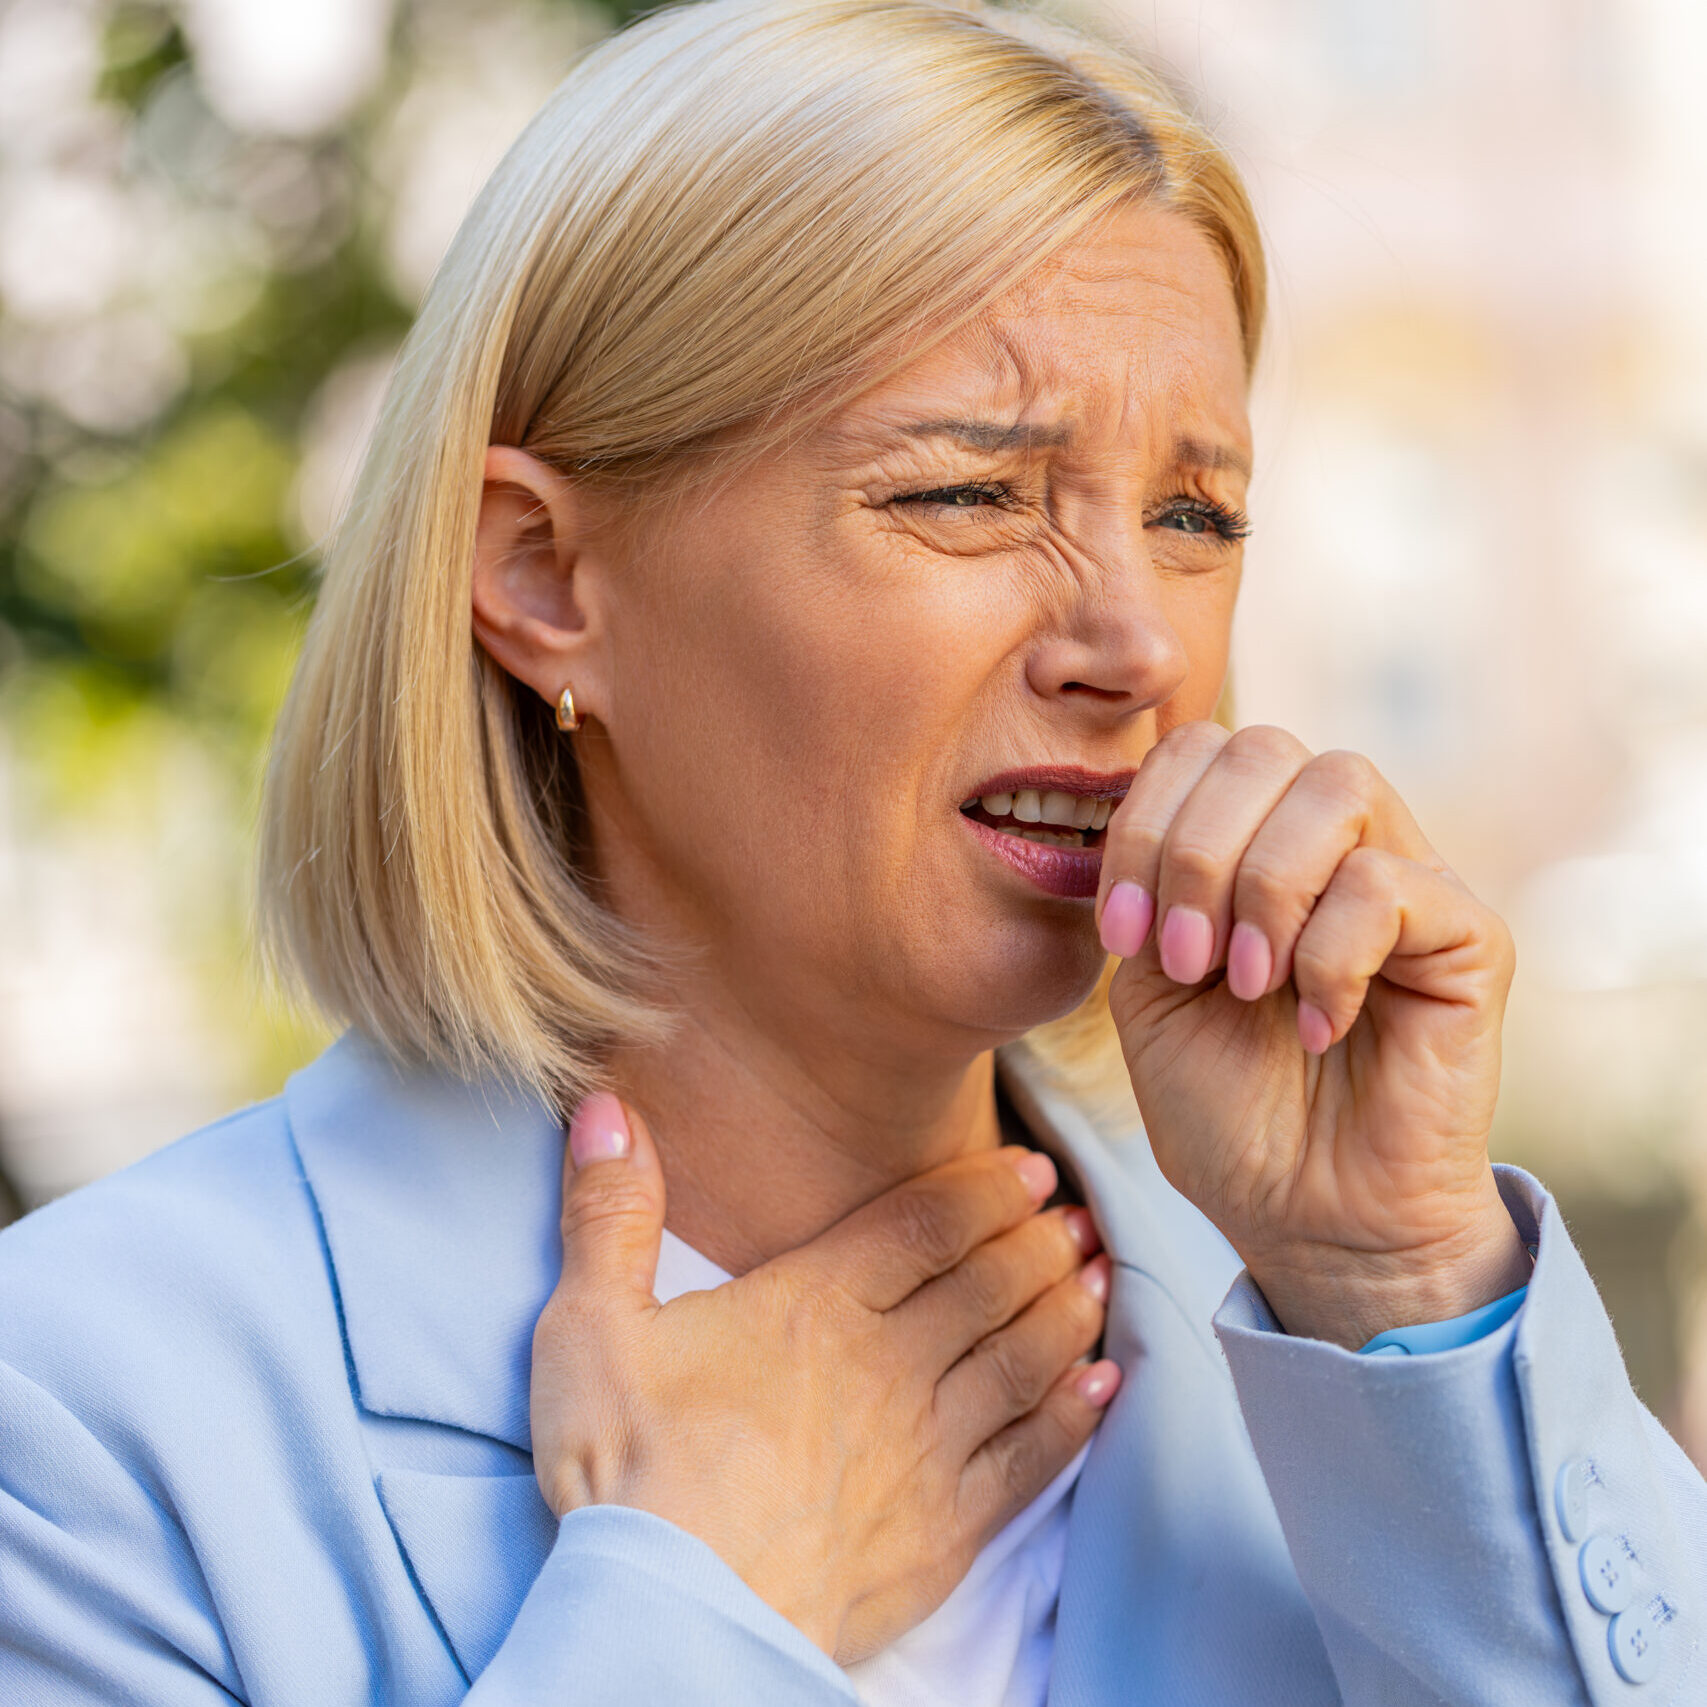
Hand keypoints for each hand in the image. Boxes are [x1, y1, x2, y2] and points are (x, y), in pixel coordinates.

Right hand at [530, 1093, 1117, 1662]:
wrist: (676, 1618)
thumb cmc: (630, 1470)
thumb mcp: (592, 1327)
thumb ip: (610, 1213)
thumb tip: (603, 1107)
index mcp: (817, 1303)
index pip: (925, 1224)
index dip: (985, 1189)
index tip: (1031, 1169)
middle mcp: (889, 1362)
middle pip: (987, 1283)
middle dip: (1039, 1241)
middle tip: (1078, 1215)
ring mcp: (926, 1447)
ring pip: (1020, 1357)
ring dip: (1067, 1310)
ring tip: (1101, 1275)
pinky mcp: (945, 1529)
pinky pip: (1031, 1459)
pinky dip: (1074, 1416)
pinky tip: (1102, 1386)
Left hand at [1095, 722, 1531, 1348]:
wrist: (1301, 1216)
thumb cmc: (1225, 1105)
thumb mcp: (1147, 985)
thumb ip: (1146, 886)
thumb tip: (1147, 810)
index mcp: (1253, 840)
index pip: (1202, 746)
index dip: (1145, 820)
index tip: (1118, 932)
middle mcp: (1335, 842)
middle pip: (1263, 747)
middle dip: (1193, 851)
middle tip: (1183, 962)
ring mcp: (1408, 879)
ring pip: (1338, 784)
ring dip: (1263, 886)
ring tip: (1243, 985)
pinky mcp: (1469, 937)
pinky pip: (1391, 883)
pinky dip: (1328, 955)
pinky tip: (1315, 1025)